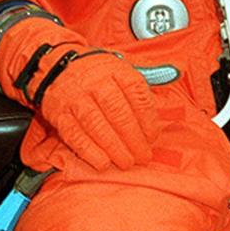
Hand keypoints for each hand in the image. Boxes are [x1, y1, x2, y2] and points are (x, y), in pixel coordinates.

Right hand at [35, 50, 159, 170]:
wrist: (55, 66)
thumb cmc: (96, 74)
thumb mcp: (120, 69)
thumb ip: (142, 83)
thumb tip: (174, 75)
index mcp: (116, 70)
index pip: (137, 95)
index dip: (148, 120)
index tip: (152, 138)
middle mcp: (96, 82)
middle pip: (118, 112)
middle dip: (134, 139)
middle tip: (143, 156)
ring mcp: (76, 98)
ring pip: (97, 125)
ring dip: (114, 149)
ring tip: (126, 163)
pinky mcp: (60, 114)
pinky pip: (75, 135)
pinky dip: (89, 152)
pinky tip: (102, 163)